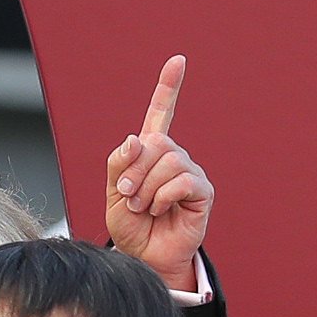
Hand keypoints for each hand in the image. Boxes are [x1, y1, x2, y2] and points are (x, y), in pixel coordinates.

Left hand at [103, 55, 213, 294]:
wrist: (142, 257)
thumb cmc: (129, 226)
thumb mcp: (113, 193)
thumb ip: (119, 164)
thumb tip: (135, 139)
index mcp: (150, 153)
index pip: (160, 114)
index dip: (169, 87)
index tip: (178, 60)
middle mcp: (173, 158)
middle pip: (156, 143)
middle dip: (135, 171)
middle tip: (128, 196)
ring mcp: (190, 173)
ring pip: (169, 161)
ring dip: (147, 188)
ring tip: (144, 207)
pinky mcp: (203, 192)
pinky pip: (184, 180)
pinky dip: (164, 196)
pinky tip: (161, 210)